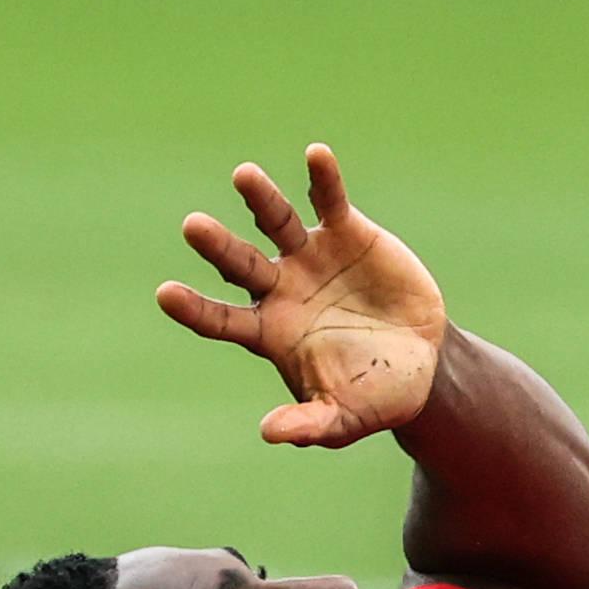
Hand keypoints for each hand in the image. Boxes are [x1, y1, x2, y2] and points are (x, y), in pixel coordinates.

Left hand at [156, 144, 447, 446]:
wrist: (423, 364)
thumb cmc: (374, 397)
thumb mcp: (343, 419)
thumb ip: (309, 425)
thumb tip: (269, 433)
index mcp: (268, 333)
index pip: (221, 319)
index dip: (195, 308)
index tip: (165, 293)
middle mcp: (280, 289)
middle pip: (239, 264)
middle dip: (218, 246)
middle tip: (192, 227)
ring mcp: (309, 256)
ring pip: (276, 223)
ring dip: (261, 199)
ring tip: (243, 176)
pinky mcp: (345, 232)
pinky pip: (329, 201)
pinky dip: (323, 179)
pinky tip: (316, 155)